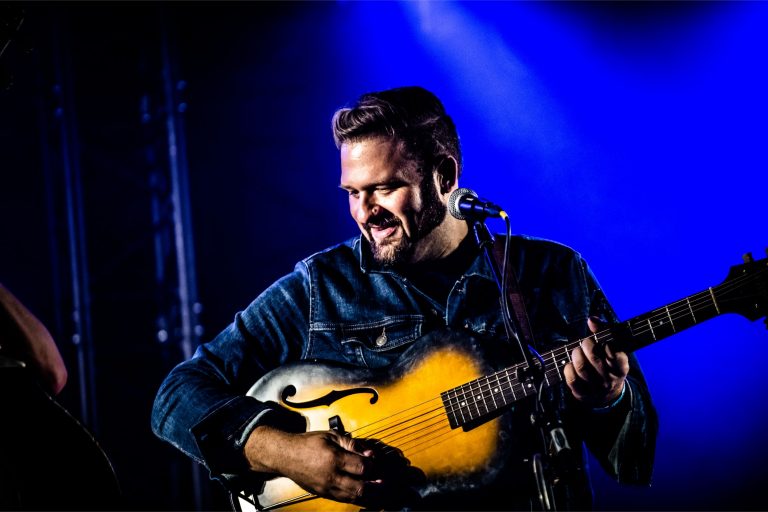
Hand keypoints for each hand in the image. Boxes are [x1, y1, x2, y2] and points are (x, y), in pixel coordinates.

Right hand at [245, 427, 422, 507]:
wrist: (286, 456)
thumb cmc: (308, 443)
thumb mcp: (331, 436)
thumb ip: (352, 444)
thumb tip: (370, 453)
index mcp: (333, 458)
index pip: (362, 467)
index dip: (378, 467)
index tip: (390, 466)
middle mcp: (331, 476)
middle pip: (362, 487)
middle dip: (382, 488)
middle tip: (397, 486)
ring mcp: (328, 489)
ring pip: (356, 498)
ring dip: (376, 498)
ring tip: (391, 495)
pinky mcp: (326, 495)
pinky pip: (348, 501)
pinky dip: (363, 501)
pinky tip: (375, 499)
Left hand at [563, 316, 628, 407]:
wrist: (608, 394)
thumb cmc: (608, 363)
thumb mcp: (613, 349)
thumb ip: (603, 332)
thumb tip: (592, 319)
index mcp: (621, 368)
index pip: (615, 355)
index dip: (606, 345)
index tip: (600, 340)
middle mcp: (610, 380)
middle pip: (594, 360)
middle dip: (586, 346)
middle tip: (585, 342)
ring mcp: (596, 389)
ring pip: (582, 369)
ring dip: (576, 355)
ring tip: (576, 351)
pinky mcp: (584, 394)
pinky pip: (572, 380)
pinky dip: (568, 369)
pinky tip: (569, 364)